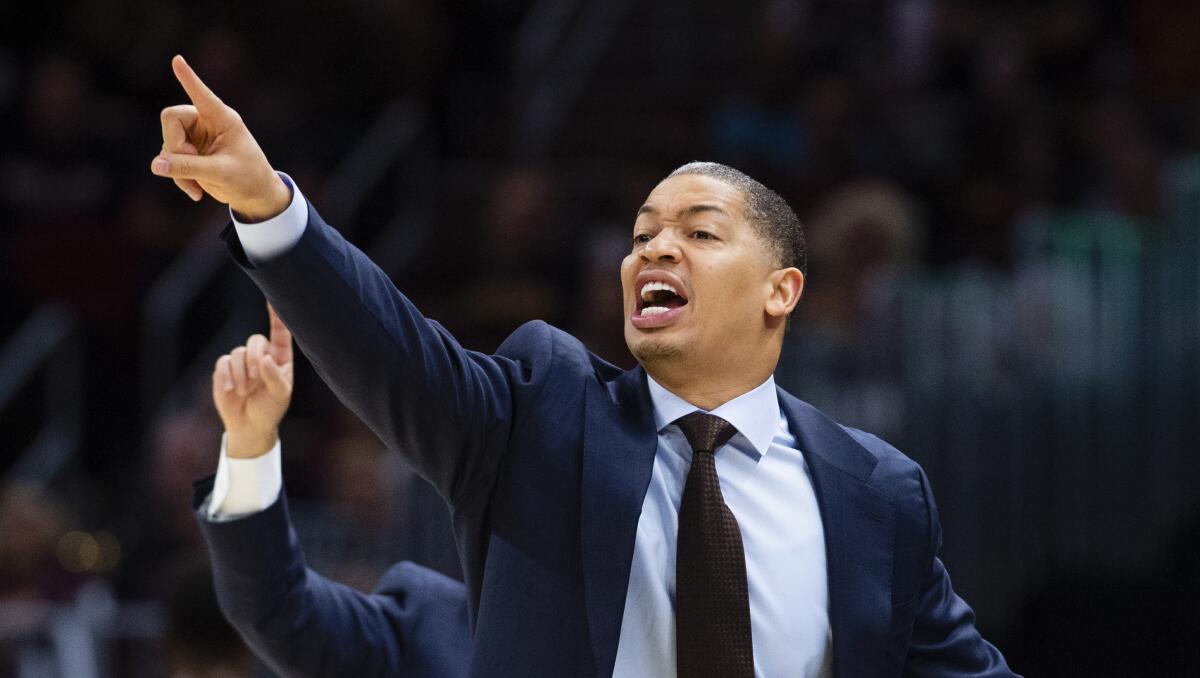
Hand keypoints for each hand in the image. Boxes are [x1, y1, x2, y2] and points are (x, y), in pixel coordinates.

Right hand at [151, 55, 290, 221]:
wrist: (254, 195)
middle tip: (190, 163)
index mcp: (222, 119)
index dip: (188, 78)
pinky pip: (168, 160)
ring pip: (167, 143)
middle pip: (170, 118)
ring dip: (177, 168)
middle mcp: (206, 122)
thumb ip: (189, 168)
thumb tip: (155, 165)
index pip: (202, 94)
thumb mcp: (221, 173)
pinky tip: (196, 192)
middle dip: (175, 144)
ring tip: (196, 186)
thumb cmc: (248, 178)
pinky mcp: (188, 152)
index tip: (177, 59)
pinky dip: (178, 176)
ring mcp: (195, 137)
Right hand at [212, 304, 294, 457]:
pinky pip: (223, 363)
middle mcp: (261, 355)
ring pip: (238, 353)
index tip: (274, 298)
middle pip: (255, 340)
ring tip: (245, 391)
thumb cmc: (271, 408)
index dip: (277, 315)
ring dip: (241, 374)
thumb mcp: (280, 395)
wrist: (249, 426)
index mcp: (280, 357)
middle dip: (254, 358)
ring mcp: (242, 361)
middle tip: (255, 379)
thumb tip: (265, 359)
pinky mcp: (225, 369)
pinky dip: (226, 377)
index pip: (280, 332)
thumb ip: (275, 377)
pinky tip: (231, 391)